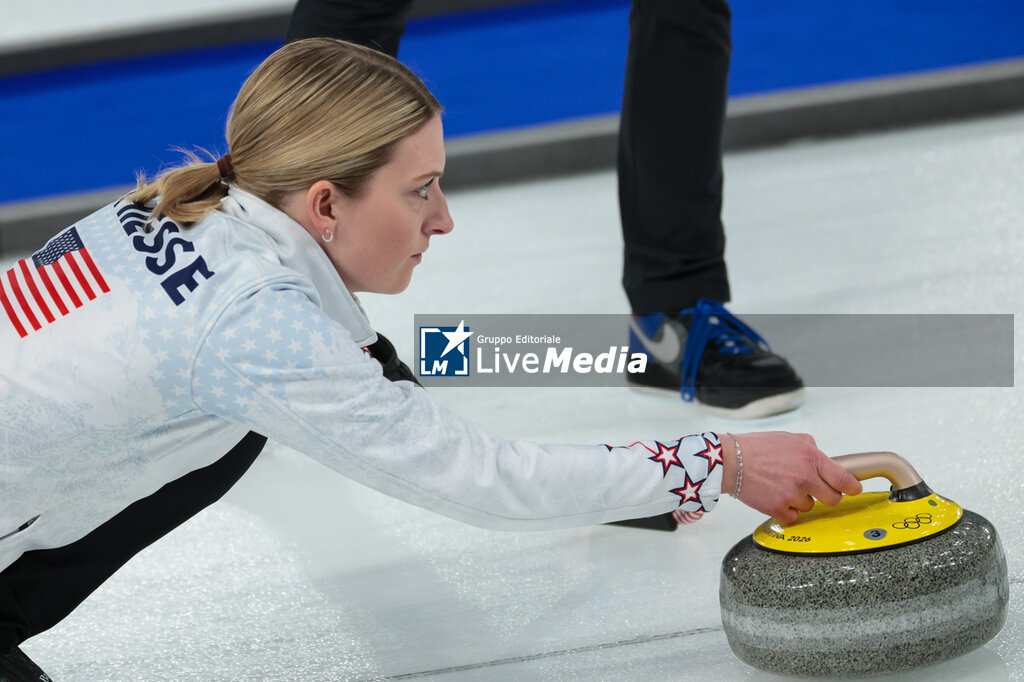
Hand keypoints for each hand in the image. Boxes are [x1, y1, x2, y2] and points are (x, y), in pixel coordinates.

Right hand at [721, 431, 861, 523]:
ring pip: (810, 507)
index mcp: (811, 458)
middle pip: (833, 499)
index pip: (844, 479)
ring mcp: (791, 495)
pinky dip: (786, 511)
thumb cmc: (757, 447)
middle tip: (815, 490)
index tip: (854, 489)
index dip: (853, 487)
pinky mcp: (777, 509)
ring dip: (801, 500)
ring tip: (783, 487)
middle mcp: (805, 478)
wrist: (730, 461)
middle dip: (827, 496)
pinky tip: (776, 497)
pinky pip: (793, 517)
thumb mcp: (789, 437)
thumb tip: (823, 459)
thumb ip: (811, 447)